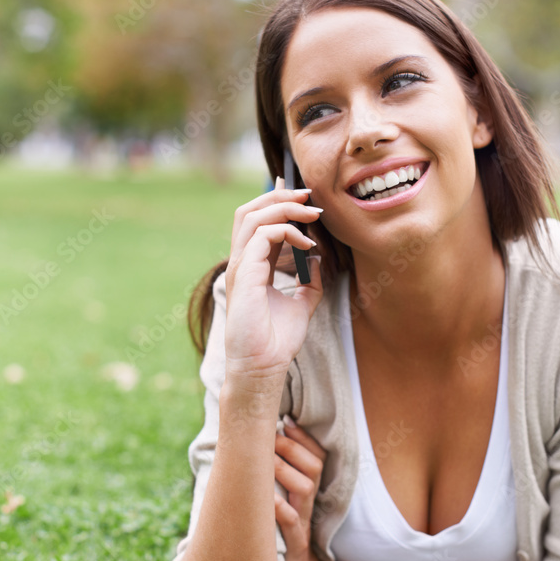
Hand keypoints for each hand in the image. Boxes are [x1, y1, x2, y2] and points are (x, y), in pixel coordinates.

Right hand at [224, 177, 323, 379]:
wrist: (263, 365)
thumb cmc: (277, 341)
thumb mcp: (302, 304)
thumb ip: (310, 280)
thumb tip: (320, 259)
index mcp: (250, 266)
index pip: (257, 222)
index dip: (276, 202)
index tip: (303, 195)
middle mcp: (241, 262)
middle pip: (249, 210)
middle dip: (280, 196)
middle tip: (309, 196)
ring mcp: (239, 266)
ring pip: (253, 216)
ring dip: (285, 208)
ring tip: (312, 214)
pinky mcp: (244, 273)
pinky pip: (262, 235)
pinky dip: (287, 231)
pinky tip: (308, 244)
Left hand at [273, 416, 328, 560]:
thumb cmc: (281, 530)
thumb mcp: (281, 499)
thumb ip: (277, 472)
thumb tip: (260, 438)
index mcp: (307, 488)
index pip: (317, 454)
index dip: (303, 436)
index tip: (286, 420)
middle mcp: (308, 502)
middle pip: (314, 467)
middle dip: (291, 448)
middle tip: (268, 438)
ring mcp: (303, 521)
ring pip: (305, 489)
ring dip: (283, 472)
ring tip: (263, 463)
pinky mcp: (293, 543)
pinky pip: (291, 523)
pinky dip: (278, 509)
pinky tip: (265, 499)